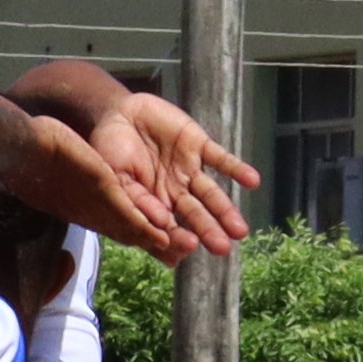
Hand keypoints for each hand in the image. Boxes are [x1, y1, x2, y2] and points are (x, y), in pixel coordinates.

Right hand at [45, 85, 252, 260]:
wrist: (118, 113)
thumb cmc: (110, 149)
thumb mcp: (113, 178)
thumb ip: (133, 201)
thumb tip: (160, 224)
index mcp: (153, 204)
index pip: (169, 227)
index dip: (178, 237)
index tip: (188, 247)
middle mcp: (175, 191)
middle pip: (195, 214)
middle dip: (208, 231)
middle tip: (222, 249)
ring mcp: (188, 169)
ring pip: (211, 193)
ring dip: (226, 211)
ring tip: (240, 230)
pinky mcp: (198, 145)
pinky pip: (221, 159)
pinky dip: (236, 169)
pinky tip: (252, 181)